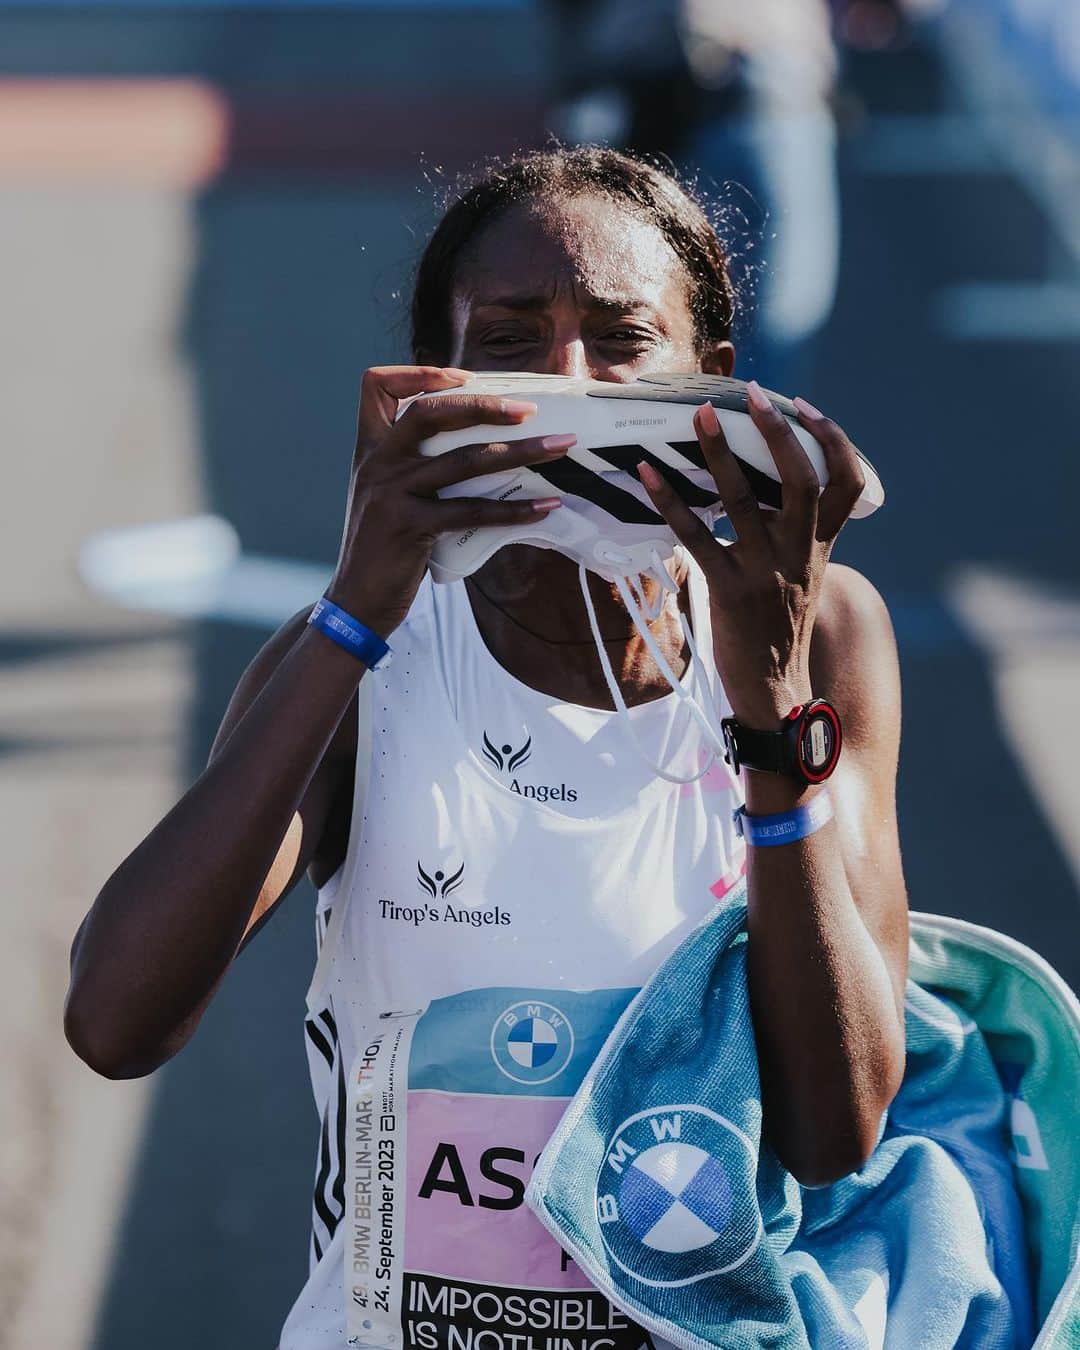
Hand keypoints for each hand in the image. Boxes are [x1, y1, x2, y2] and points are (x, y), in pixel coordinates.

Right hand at [327, 366, 573, 634]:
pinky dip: (513, 509)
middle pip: (430, 413)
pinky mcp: (409, 527)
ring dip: (519, 452)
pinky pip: (471, 511)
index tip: (463, 378)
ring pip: (464, 461)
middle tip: (529, 409)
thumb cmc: (384, 547)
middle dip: (484, 405)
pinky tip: (544, 506)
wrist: (356, 601)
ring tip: (559, 447)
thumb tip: (479, 443)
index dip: (418, 372)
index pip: (375, 384)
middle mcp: (377, 463)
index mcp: (371, 448)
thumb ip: (415, 465)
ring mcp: (391, 494)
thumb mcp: (387, 494)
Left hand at [637, 381, 865, 727]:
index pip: (846, 482)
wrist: (774, 689)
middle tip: (752, 394)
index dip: (832, 439)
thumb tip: (755, 485)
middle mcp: (799, 552)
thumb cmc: (777, 628)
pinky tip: (647, 476)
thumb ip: (789, 533)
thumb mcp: (799, 575)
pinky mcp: (729, 591)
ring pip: (744, 502)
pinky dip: (671, 503)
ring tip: (698, 417)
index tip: (806, 405)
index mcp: (820, 545)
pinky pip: (697, 539)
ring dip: (719, 454)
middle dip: (777, 432)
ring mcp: (765, 571)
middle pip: (800, 479)